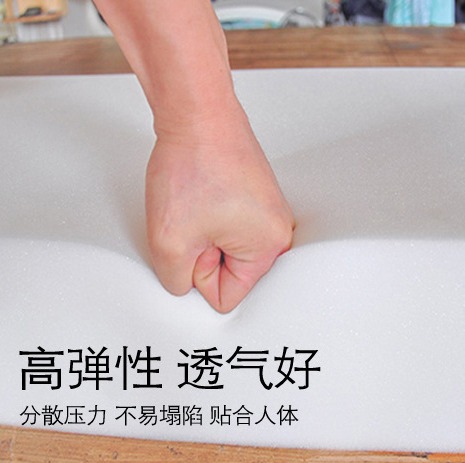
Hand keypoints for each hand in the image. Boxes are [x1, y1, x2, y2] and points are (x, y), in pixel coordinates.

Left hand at [146, 108, 294, 312]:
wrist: (196, 112)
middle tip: (194, 220)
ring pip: (222, 248)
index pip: (226, 297)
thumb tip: (188, 285)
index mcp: (269, 247)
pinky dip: (207, 216)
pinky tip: (201, 194)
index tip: (193, 239)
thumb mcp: (169, 242)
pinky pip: (225, 226)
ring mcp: (267, 210)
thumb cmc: (192, 162)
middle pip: (228, 273)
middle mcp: (277, 229)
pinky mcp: (254, 196)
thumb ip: (177, 282)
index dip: (197, 274)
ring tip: (198, 203)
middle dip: (202, 254)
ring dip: (202, 233)